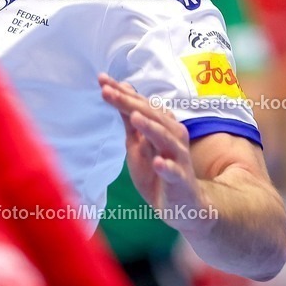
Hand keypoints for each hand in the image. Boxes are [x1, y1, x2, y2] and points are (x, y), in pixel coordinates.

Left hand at [98, 73, 209, 231]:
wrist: (183, 205)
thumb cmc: (158, 170)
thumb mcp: (138, 144)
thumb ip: (130, 119)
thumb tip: (122, 88)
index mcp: (162, 126)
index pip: (140, 105)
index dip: (122, 93)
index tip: (102, 79)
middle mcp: (173, 136)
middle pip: (152, 115)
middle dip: (130, 102)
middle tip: (108, 91)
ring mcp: (178, 158)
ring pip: (166, 138)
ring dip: (151, 127)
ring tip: (135, 117)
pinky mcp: (181, 180)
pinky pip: (175, 172)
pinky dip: (167, 166)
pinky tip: (158, 163)